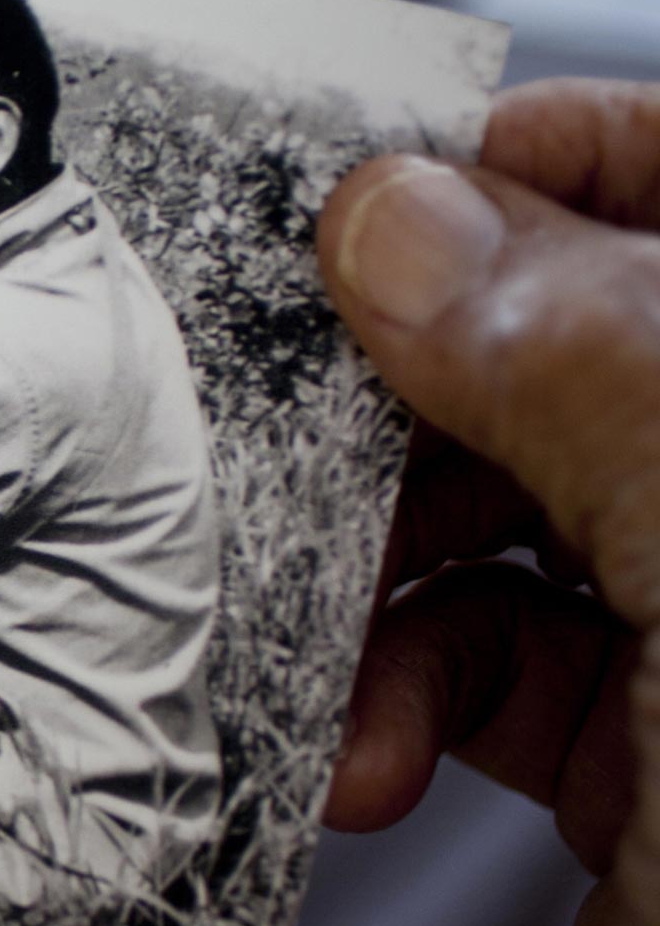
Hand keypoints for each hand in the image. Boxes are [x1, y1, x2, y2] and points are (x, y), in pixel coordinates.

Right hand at [316, 79, 659, 925]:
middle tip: (300, 439)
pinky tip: (377, 764)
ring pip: (501, 507)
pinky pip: (477, 659)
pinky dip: (394, 695)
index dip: (555, 161)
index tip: (375, 189)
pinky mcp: (638, 762)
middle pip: (576, 350)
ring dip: (380, 573)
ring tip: (337, 652)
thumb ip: (598, 368)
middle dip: (414, 402)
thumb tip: (403, 214)